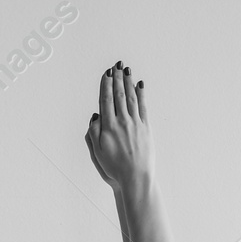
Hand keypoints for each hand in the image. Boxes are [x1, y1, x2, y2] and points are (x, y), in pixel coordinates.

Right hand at [84, 61, 152, 192]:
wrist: (136, 176)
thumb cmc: (115, 167)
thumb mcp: (98, 152)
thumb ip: (94, 132)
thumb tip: (95, 116)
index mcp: (109, 126)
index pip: (106, 100)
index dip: (106, 84)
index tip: (106, 73)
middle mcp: (123, 121)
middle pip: (119, 94)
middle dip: (117, 78)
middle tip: (117, 65)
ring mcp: (136, 123)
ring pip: (131, 97)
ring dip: (128, 82)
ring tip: (127, 70)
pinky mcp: (146, 127)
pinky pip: (143, 106)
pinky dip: (141, 94)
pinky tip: (140, 85)